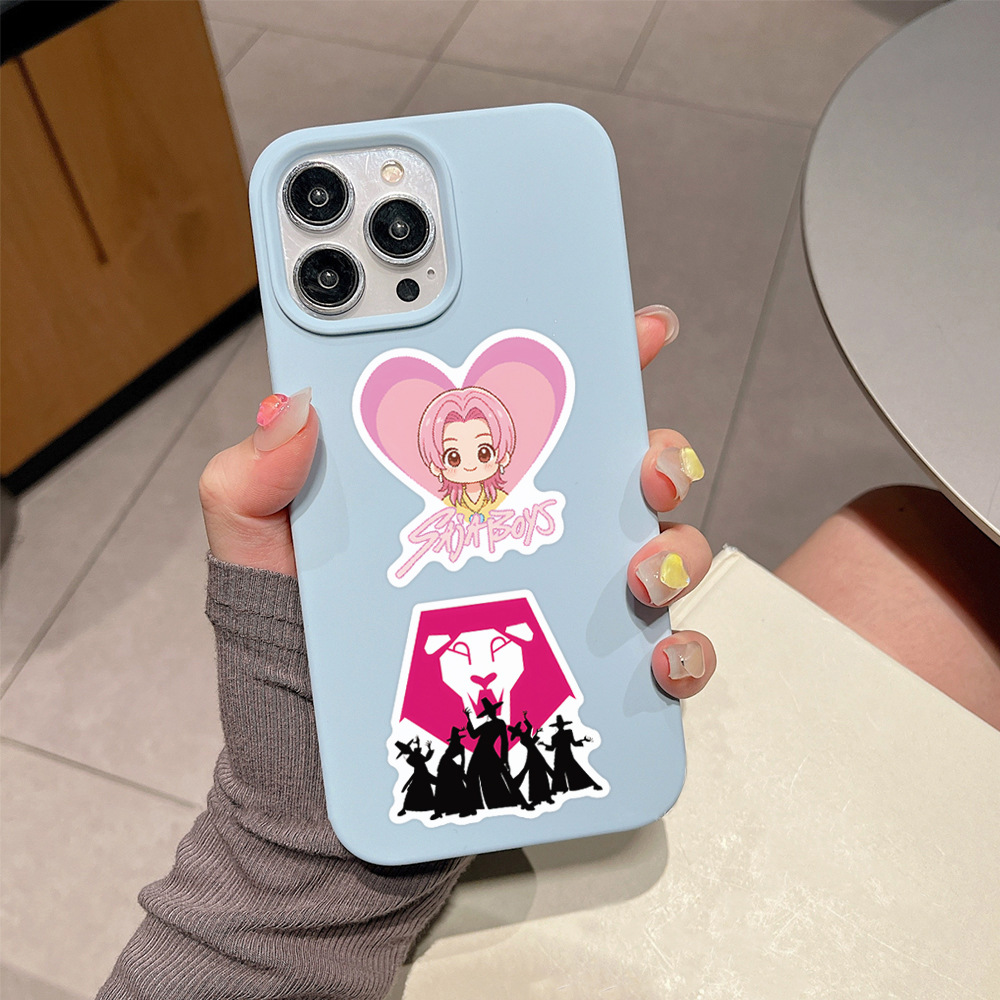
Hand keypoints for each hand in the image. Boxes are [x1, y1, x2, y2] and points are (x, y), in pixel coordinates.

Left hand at [199, 305, 716, 695]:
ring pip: (658, 553)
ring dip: (674, 552)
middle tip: (644, 466)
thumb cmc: (292, 646)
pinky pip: (659, 658)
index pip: (537, 405)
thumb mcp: (259, 550)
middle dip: (660, 453)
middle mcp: (523, 532)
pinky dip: (680, 655)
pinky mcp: (580, 677)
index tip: (636, 328)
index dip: (593, 357)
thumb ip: (256, 477)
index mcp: (461, 483)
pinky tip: (655, 661)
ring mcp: (560, 602)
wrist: (310, 762)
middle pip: (622, 470)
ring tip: (637, 576)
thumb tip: (293, 406)